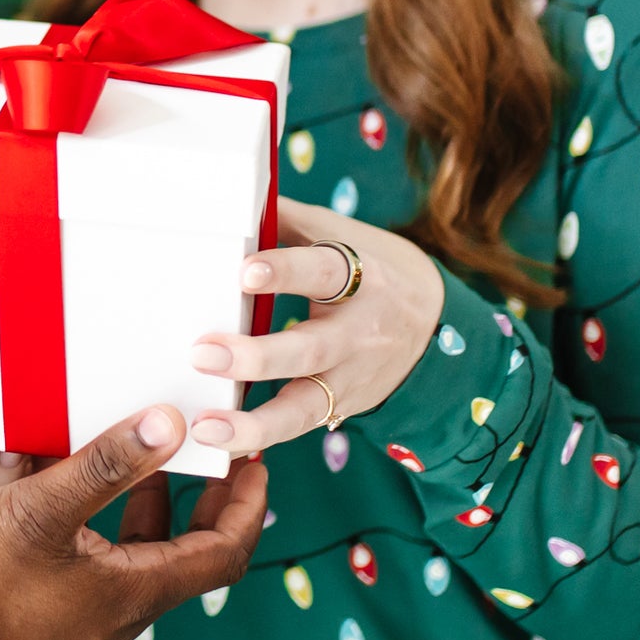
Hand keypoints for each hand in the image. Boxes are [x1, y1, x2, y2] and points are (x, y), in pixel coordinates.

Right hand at [0, 406, 268, 639]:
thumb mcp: (43, 507)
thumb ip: (106, 464)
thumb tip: (169, 422)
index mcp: (137, 589)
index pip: (225, 551)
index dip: (249, 504)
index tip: (255, 458)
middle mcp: (124, 609)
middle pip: (192, 553)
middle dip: (208, 499)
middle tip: (211, 449)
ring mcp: (90, 615)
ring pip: (145, 555)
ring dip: (156, 505)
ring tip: (150, 452)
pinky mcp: (58, 611)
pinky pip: (106, 561)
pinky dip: (112, 520)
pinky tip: (81, 484)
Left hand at [187, 197, 444, 456]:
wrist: (436, 322)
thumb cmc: (369, 265)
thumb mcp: (340, 233)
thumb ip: (287, 220)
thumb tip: (230, 195)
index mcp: (362, 274)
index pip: (324, 269)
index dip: (286, 270)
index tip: (244, 272)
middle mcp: (361, 331)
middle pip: (312, 348)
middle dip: (258, 355)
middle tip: (203, 352)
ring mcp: (354, 376)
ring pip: (306, 404)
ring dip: (255, 422)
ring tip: (206, 426)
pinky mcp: (343, 406)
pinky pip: (301, 426)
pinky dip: (263, 437)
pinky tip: (224, 444)